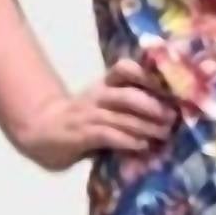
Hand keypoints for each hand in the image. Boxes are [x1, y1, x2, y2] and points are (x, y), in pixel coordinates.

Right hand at [15, 58, 178, 171]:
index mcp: (106, 85)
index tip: (171, 86)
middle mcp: (98, 95)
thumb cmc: (84, 120)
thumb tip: (169, 114)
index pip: (124, 69)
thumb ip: (131, 107)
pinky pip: (107, 134)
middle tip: (173, 117)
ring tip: (164, 133)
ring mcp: (88, 115)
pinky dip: (127, 140)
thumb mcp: (106, 106)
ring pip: (120, 116)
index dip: (146, 73)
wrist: (43, 130)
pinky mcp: (81, 134)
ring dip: (145, 126)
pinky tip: (142, 146)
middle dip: (153, 105)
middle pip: (127, 94)